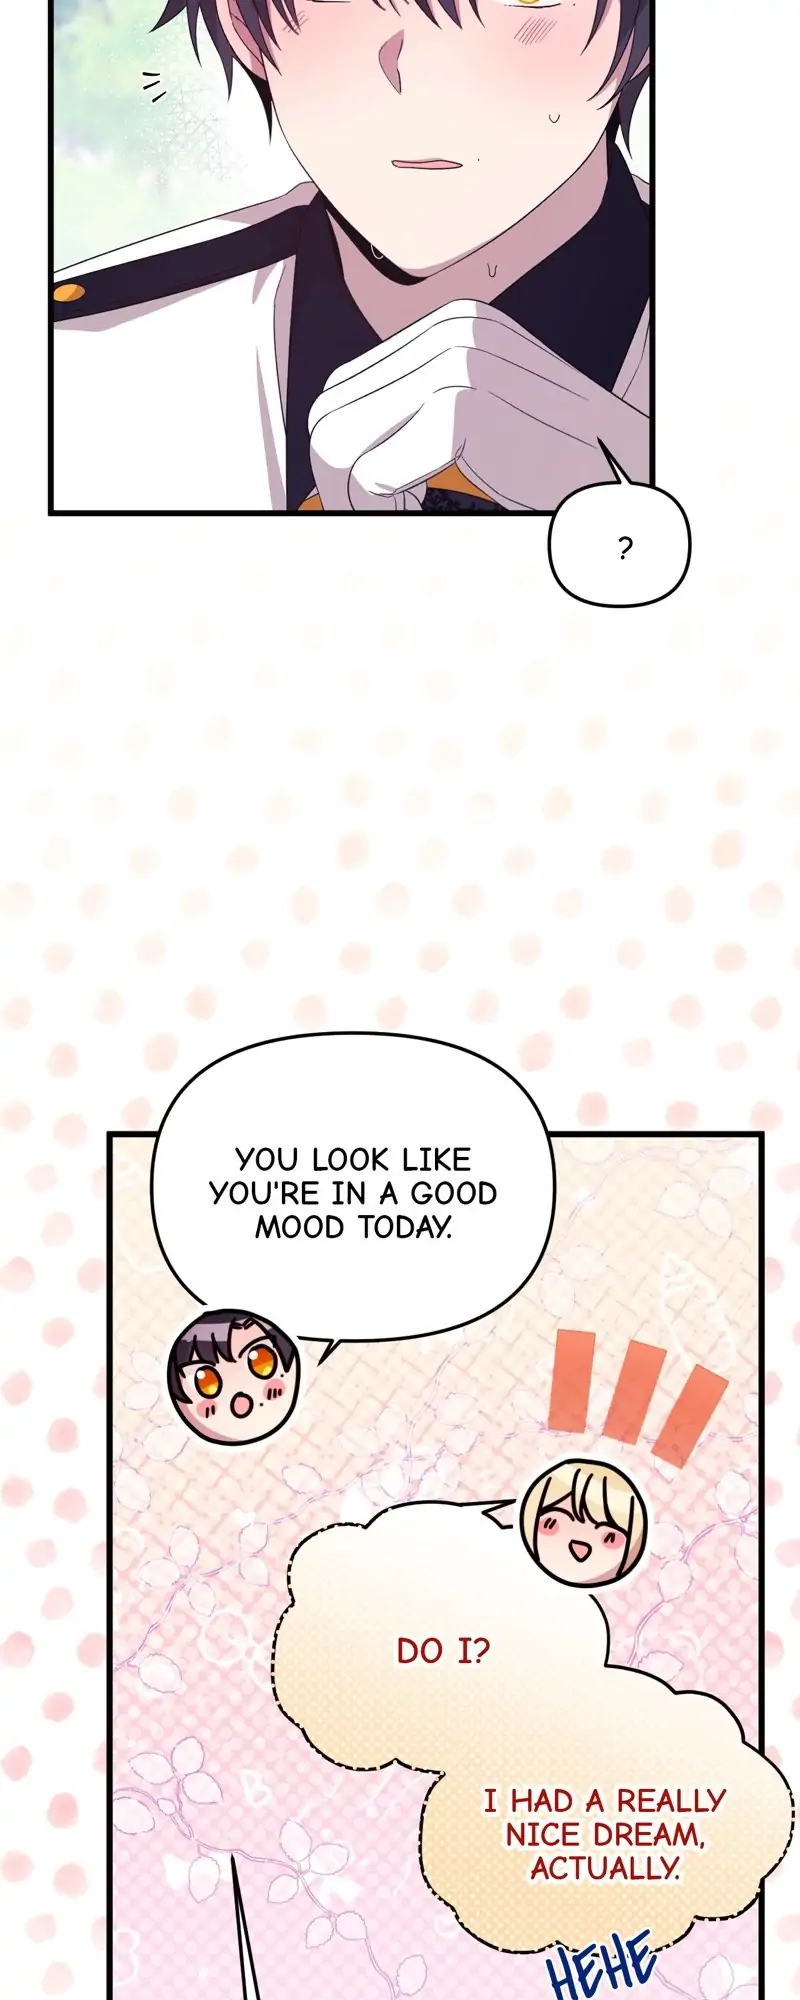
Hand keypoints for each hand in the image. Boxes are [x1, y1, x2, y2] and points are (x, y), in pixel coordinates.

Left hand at [308, 298, 647, 512]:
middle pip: (328, 419)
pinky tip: (431, 502)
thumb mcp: (478, 418)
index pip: (338, 394)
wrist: (623, 478)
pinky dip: (391, 503)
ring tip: (412, 505)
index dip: (347, 458)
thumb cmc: (552, 462)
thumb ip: (412, 411)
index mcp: (446, 325)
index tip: (387, 492)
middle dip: (343, 482)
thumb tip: (328, 440)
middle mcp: (448, 329)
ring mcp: (459, 361)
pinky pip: (374, 473)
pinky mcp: (464, 404)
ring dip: (363, 497)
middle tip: (391, 509)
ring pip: (337, 446)